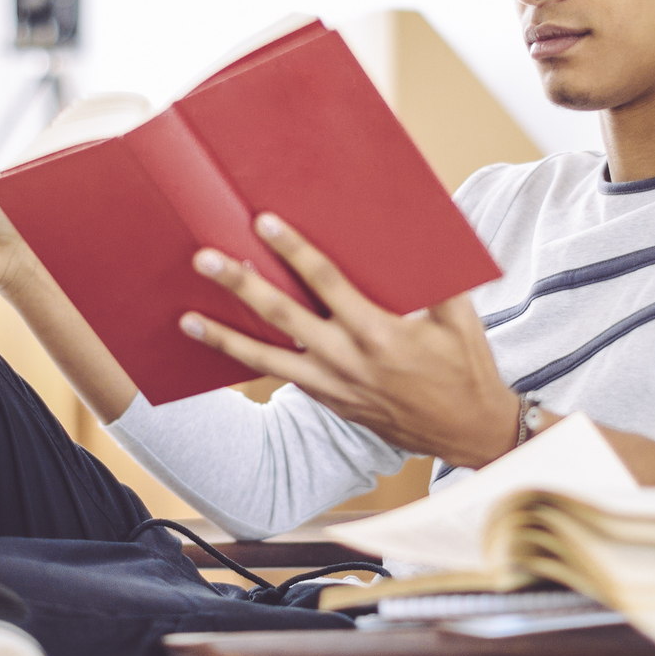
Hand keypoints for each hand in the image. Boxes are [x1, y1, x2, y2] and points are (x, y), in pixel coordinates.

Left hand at [179, 214, 518, 467]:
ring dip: (226, 337)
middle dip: (241, 286)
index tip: (263, 223)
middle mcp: (349, 361)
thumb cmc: (467, 369)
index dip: (293, 250)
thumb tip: (426, 224)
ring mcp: (334, 386)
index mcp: (381, 333)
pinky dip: (250, 362)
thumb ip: (439, 276)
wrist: (467, 432)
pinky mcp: (330, 401)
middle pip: (283, 317)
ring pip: (268, 359)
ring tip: (187, 319)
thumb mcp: (461, 318)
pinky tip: (223, 347)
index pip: (327, 282)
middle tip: (205, 259)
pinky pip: (282, 377)